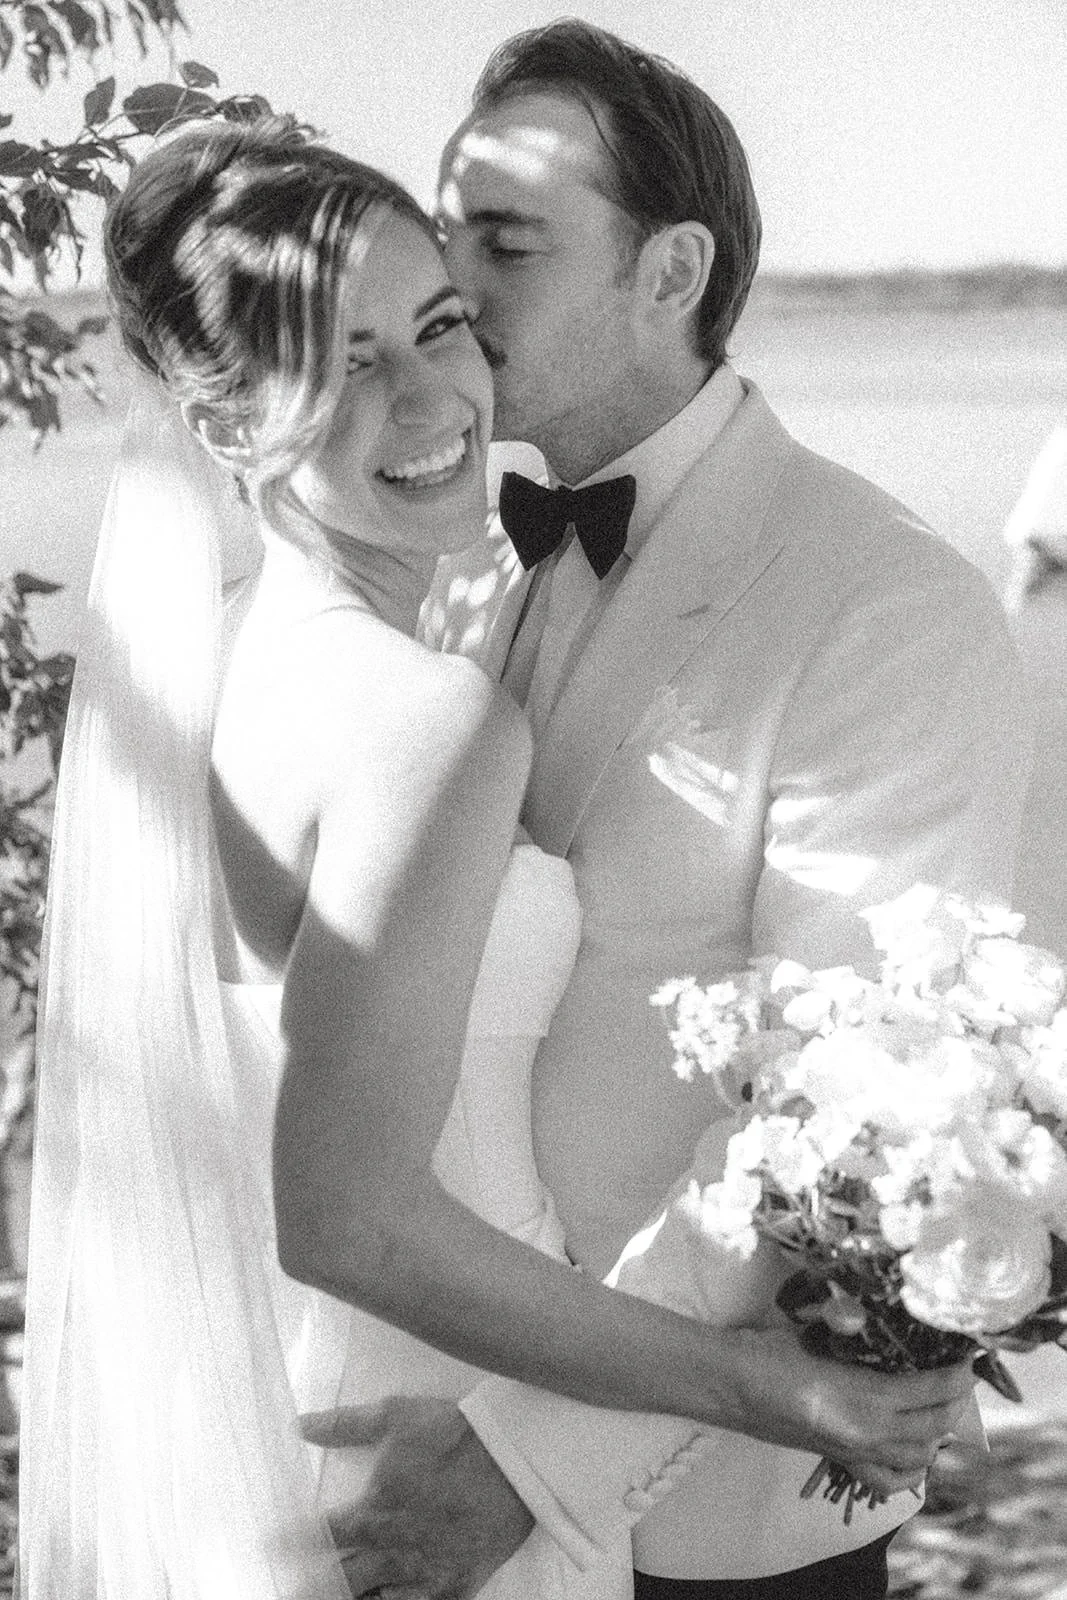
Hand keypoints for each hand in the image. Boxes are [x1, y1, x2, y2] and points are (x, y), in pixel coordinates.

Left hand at [301, 1396, 534, 1599]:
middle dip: (309, 1591)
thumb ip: (345, 1425)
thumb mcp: (395, 1415)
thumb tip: (300, 1425)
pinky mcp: (454, 1588)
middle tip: (286, 1593)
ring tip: (327, 1598)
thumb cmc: (453, 1432)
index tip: (267, 1547)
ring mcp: (424, 1575)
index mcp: (374, 1509)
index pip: (318, 1535)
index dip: (289, 1543)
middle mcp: (393, 1549)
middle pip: (338, 1583)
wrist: (515, 1457)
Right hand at [726, 1327, 975, 1497]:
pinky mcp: (839, 1461)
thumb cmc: (767, 1350)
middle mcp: (864, 1433)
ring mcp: (853, 1452)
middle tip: (961, 1375)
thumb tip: (891, 1329)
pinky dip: (910, 1468)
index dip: (956, 1376)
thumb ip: (859, 1338)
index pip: (929, 1391)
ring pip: (918, 1455)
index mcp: (860, 1397)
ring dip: (937, 1431)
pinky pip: (888, 1478)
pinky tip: (914, 1449)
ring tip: (941, 1403)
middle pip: (933, 1426)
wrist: (728, 1385)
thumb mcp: (820, 1333)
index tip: (968, 1356)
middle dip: (955, 1402)